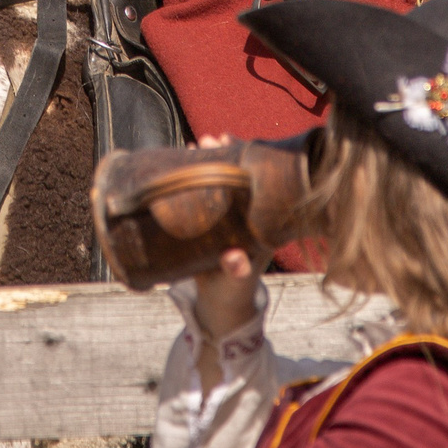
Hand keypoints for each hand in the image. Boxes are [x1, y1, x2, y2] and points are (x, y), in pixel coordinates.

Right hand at [188, 135, 264, 389]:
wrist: (221, 306)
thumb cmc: (232, 291)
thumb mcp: (233, 281)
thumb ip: (234, 270)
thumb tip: (235, 259)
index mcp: (262, 221)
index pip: (258, 181)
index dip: (247, 161)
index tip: (230, 145)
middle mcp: (251, 213)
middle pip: (239, 174)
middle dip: (224, 155)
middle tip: (207, 141)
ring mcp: (233, 215)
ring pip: (223, 180)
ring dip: (210, 162)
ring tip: (196, 145)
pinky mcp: (216, 220)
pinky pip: (209, 191)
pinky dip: (199, 176)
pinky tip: (185, 162)